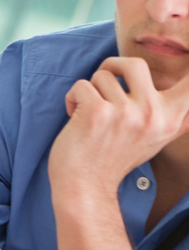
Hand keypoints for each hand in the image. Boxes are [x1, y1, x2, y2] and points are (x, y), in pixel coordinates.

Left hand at [48, 57, 188, 200]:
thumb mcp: (156, 136)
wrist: (85, 185)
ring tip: (90, 114)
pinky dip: (72, 99)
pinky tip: (75, 119)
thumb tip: (188, 84)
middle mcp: (154, 114)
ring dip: (90, 91)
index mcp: (172, 118)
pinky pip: (81, 85)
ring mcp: (127, 113)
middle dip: (111, 69)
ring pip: (102, 75)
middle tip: (102, 86)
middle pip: (135, 63)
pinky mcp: (98, 113)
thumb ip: (174, 113)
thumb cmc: (114, 156)